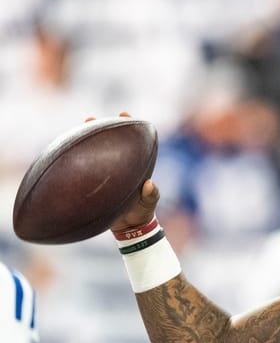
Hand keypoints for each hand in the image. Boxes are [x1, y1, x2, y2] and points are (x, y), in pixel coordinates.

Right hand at [83, 112, 159, 232]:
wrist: (129, 227)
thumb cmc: (142, 212)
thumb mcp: (148, 204)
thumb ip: (151, 195)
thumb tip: (149, 184)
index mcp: (134, 166)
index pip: (131, 142)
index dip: (128, 126)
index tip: (124, 114)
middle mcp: (118, 165)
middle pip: (109, 143)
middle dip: (101, 128)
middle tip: (91, 119)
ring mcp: (105, 173)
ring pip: (93, 154)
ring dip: (84, 143)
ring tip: (75, 131)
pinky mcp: (94, 183)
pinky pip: (84, 171)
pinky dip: (76, 163)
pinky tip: (63, 157)